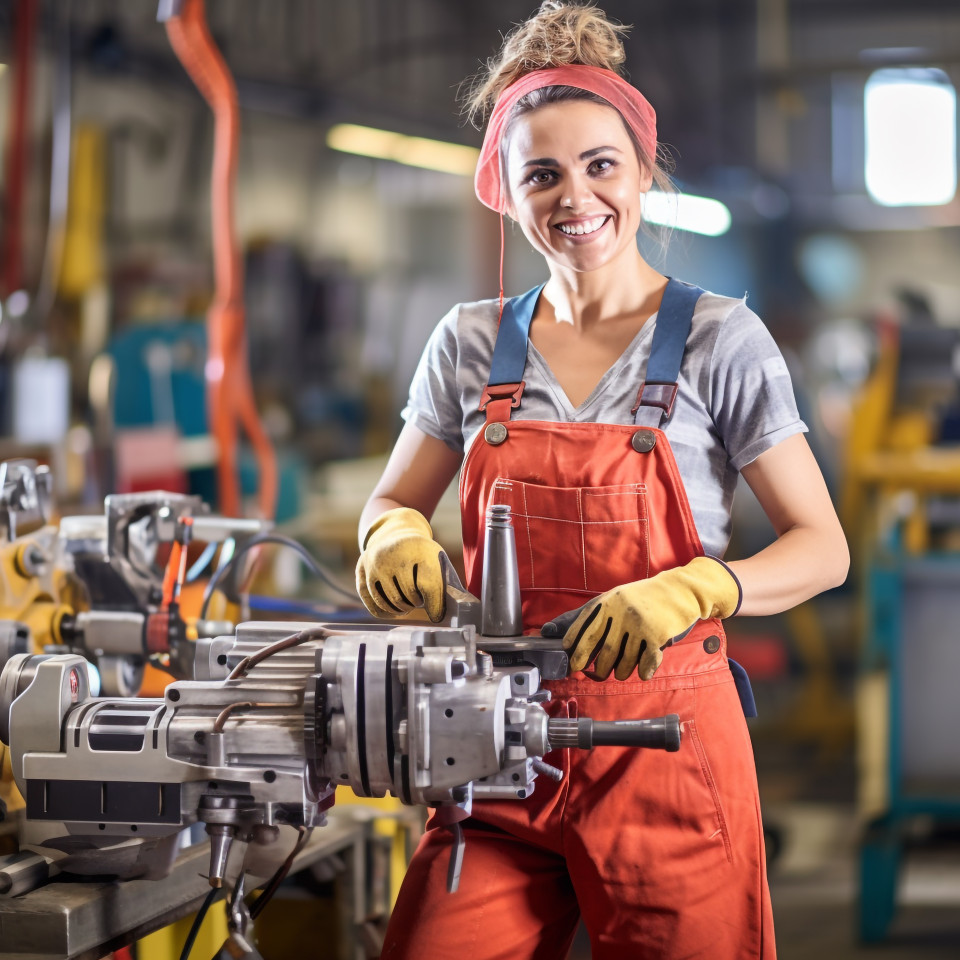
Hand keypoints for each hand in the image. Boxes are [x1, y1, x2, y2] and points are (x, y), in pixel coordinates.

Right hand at [356, 507, 444, 621]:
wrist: (395, 534)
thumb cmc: (419, 553)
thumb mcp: (434, 559)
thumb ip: (438, 584)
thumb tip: (437, 617)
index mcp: (416, 548)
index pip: (428, 584)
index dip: (434, 602)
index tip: (437, 613)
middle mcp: (392, 554)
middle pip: (407, 595)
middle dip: (416, 603)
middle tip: (419, 602)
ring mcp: (374, 562)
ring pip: (389, 601)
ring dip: (401, 609)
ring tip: (408, 606)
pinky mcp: (361, 571)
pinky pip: (372, 602)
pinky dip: (384, 612)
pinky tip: (394, 612)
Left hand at [558, 557, 740, 680]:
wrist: (682, 590)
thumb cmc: (645, 597)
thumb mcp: (617, 597)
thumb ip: (593, 615)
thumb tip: (555, 632)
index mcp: (609, 601)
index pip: (585, 627)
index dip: (576, 646)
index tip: (571, 660)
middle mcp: (621, 612)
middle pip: (603, 650)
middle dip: (596, 668)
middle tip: (594, 675)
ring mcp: (639, 624)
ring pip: (623, 661)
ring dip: (620, 672)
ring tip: (620, 672)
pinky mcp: (657, 636)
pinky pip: (644, 664)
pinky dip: (642, 672)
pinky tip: (642, 672)